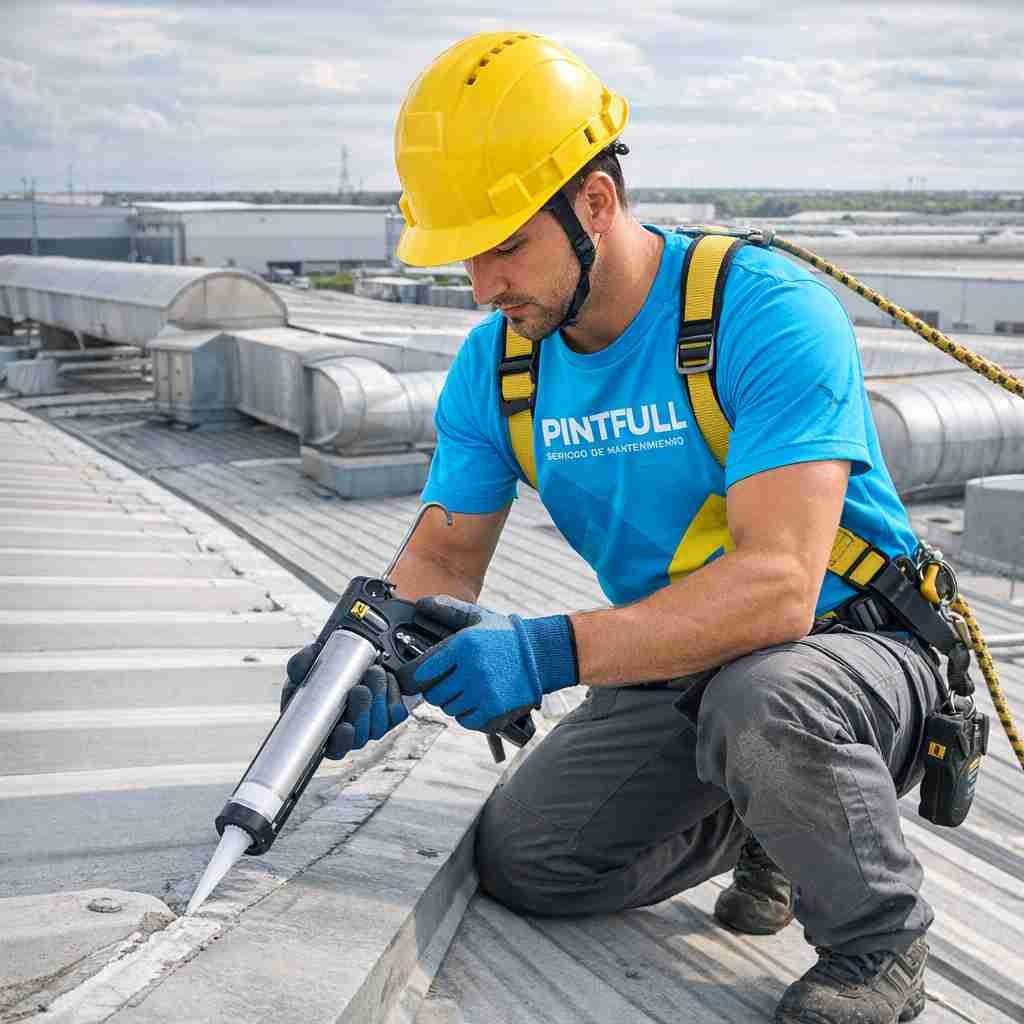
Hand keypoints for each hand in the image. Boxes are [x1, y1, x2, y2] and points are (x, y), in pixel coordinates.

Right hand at [280, 645, 408, 758]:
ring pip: (379, 725)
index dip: (341, 743)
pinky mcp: (392, 714)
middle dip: (362, 713)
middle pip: (360, 738)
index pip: (333, 750)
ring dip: (378, 699)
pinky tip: (387, 676)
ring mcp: (372, 725)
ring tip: (374, 672)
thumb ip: (300, 664)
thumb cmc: (326, 668)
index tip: (345, 727)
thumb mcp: (308, 664)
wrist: (359, 657)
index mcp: (325, 728)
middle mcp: (351, 733)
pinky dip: (393, 691)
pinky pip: (396, 710)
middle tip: (359, 689)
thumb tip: (301, 667)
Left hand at [394, 596, 577, 733]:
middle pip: (432, 694)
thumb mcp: (477, 617)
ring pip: (449, 708)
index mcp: (463, 645)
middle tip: (449, 680)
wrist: (543, 654)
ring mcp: (484, 692)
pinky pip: (466, 721)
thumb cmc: (506, 636)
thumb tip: (422, 603)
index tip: (412, 679)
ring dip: (454, 701)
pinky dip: (469, 714)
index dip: (411, 678)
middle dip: (436, 688)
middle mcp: (472, 669)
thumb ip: (448, 609)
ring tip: (469, 687)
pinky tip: (479, 699)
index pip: (420, 672)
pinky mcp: (495, 710)